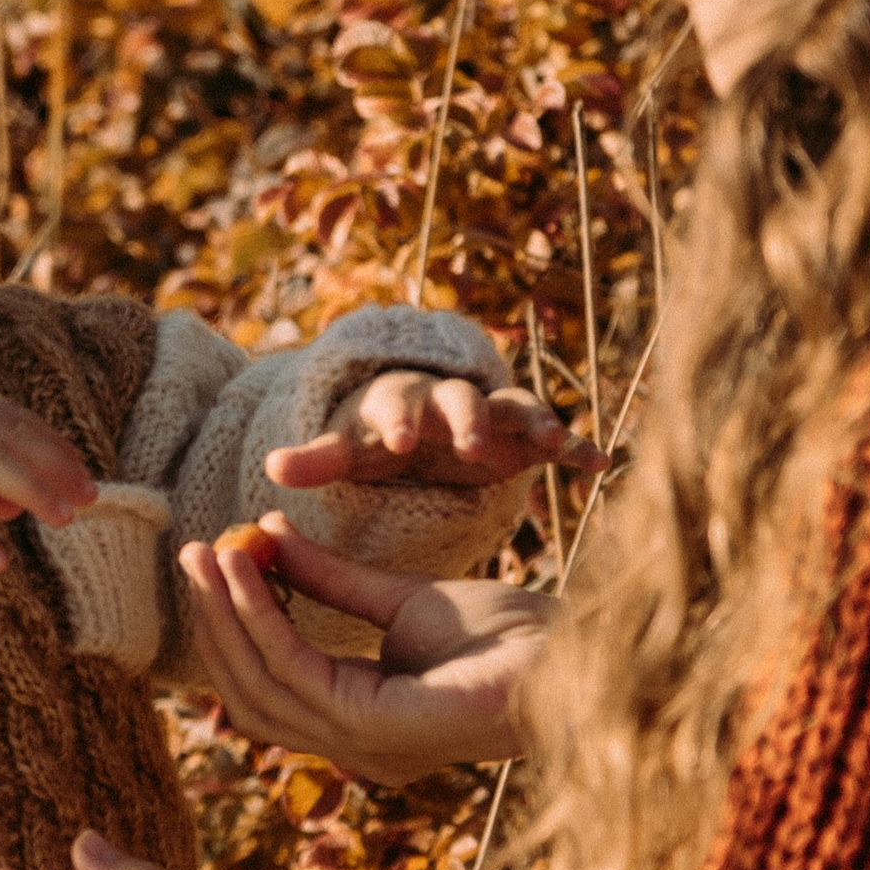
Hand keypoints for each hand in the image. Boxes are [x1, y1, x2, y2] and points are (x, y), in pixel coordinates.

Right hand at [182, 522, 553, 783]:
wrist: (575, 655)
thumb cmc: (509, 636)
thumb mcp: (403, 600)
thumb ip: (333, 582)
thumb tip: (270, 542)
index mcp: (360, 727)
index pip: (271, 689)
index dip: (232, 631)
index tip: (211, 565)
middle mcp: (354, 750)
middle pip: (251, 695)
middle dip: (214, 623)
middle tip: (192, 554)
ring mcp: (363, 747)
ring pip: (262, 685)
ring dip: (228, 616)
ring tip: (211, 553)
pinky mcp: (377, 727)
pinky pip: (296, 669)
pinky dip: (263, 617)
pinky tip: (250, 567)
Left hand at [265, 367, 603, 496]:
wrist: (429, 421)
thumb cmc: (384, 439)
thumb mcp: (352, 449)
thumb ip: (317, 459)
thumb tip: (269, 469)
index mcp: (403, 402)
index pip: (397, 404)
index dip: (398, 420)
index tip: (397, 440)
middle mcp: (452, 400)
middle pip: (462, 400)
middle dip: (468, 418)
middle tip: (471, 442)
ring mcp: (495, 414)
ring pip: (516, 408)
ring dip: (534, 420)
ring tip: (551, 438)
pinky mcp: (526, 435)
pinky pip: (557, 438)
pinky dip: (577, 447)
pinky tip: (600, 465)